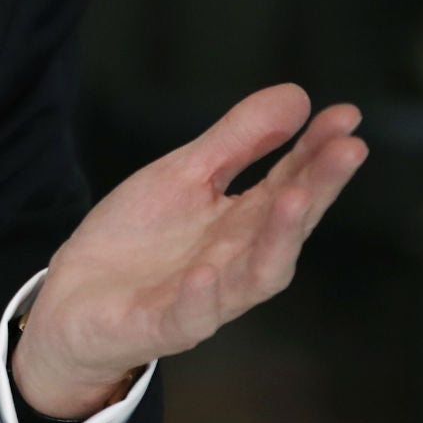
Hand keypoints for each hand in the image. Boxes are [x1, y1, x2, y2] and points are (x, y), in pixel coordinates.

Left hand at [14, 83, 366, 420]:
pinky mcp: (163, 325)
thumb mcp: (182, 176)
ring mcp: (204, 297)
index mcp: (242, 222)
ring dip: (277, 238)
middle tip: (348, 148)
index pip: (289, 182)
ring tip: (295, 197)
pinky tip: (207, 270)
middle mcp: (236, 260)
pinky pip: (190, 315)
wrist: (74, 301)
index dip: (318, 151)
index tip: (346, 115)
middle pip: (285, 224)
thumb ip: (237, 142)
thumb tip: (298, 97)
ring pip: (255, 275)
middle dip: (317, 187)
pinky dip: (201, 296)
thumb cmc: (138, 238)